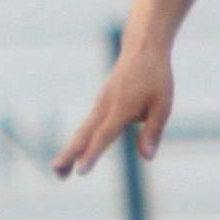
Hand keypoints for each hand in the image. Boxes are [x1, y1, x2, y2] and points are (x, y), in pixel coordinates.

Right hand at [54, 45, 173, 176]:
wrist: (142, 47)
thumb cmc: (156, 76)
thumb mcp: (163, 105)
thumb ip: (153, 132)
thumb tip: (147, 158)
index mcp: (121, 108)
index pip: (104, 136)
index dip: (92, 155)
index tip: (81, 171)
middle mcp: (105, 106)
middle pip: (84, 135)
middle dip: (70, 155)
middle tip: (56, 172)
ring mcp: (100, 103)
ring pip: (83, 131)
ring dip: (70, 151)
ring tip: (60, 172)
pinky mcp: (101, 103)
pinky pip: (89, 125)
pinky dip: (80, 141)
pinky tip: (75, 153)